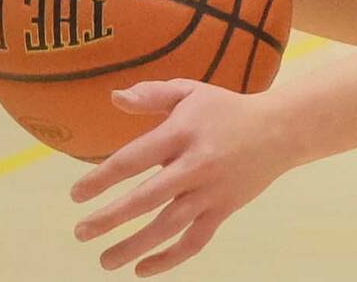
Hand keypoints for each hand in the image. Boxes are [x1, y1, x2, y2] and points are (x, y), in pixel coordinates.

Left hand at [71, 81, 298, 274]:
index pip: (133, 159)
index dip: (101, 178)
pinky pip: (195, 241)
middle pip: (146, 198)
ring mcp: (211, 191)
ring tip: (105, 261)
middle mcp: (195, 164)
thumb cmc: (226, 109)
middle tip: (81, 232)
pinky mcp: (224, 209)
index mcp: (182, 133)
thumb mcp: (191, 92)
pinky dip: (169, 259)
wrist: (280, 129)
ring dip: (134, 246)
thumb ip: (153, 95)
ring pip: (169, 226)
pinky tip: (142, 269)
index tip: (76, 195)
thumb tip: (114, 98)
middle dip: (110, 218)